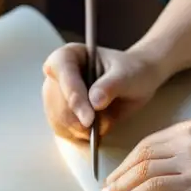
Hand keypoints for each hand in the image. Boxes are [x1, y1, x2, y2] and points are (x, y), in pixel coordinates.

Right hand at [42, 43, 165, 142]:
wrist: (135, 82)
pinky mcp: (59, 114)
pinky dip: (81, 135)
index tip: (89, 119)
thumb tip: (95, 102)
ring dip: (83, 129)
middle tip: (104, 124)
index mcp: (69, 55)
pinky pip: (64, 131)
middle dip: (80, 120)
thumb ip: (111, 85)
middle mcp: (56, 75)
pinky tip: (98, 129)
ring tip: (106, 121)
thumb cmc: (131, 72)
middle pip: (58, 103)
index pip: (63, 74)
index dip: (74, 96)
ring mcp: (55, 96)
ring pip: (59, 120)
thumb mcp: (128, 75)